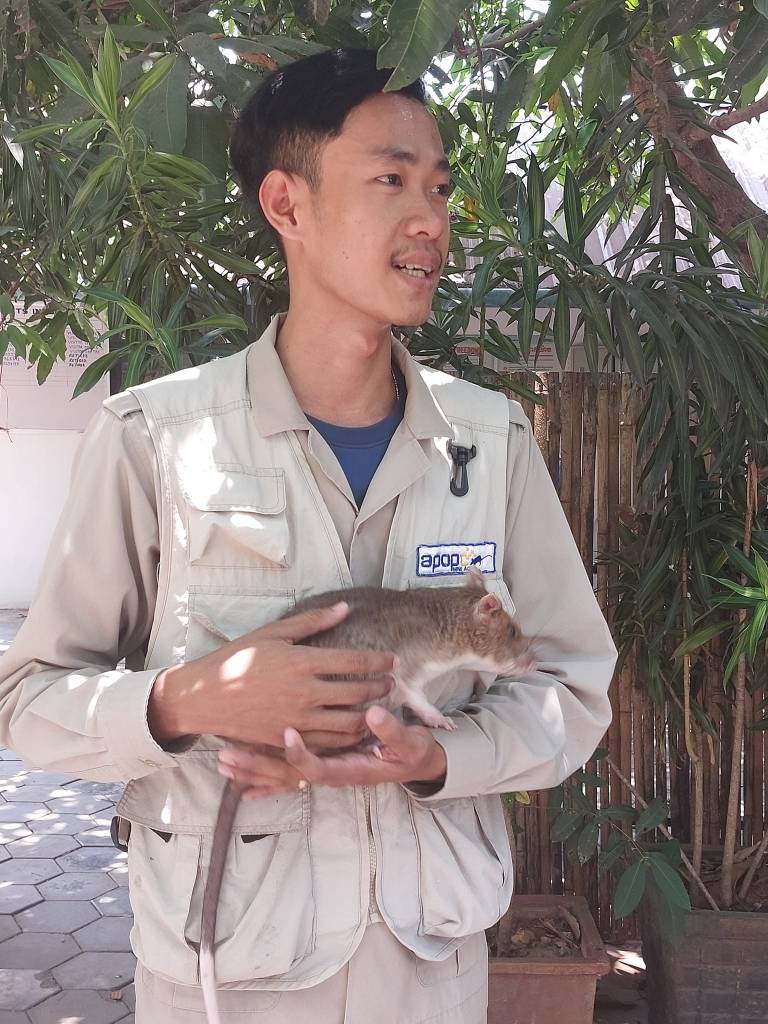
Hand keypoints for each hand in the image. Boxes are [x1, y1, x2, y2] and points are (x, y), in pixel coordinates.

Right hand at [149, 602, 393, 749]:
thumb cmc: (237, 658)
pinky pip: (328, 742)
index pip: (354, 662)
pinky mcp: (289, 739)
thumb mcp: (274, 633)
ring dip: (370, 715)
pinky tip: (355, 729)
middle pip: (357, 693)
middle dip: (380, 688)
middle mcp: (305, 692)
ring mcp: (298, 719)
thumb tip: (344, 608)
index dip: (378, 661)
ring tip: (378, 707)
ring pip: (348, 722)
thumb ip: (312, 621)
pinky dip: (347, 737)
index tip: (392, 660)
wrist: (205, 696)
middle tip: (391, 683)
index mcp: (302, 662)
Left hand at [216, 706, 447, 793]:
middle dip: (257, 767)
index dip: (301, 753)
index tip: (286, 733)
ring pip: (282, 778)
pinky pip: (286, 781)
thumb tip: (373, 714)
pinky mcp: (320, 767)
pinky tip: (238, 789)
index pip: (317, 766)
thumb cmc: (410, 751)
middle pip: (288, 776)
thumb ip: (391, 731)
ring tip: (222, 762)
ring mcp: (323, 772)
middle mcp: (331, 774)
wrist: (413, 764)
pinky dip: (263, 785)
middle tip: (227, 756)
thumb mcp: (409, 742)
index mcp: (349, 769)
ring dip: (252, 772)